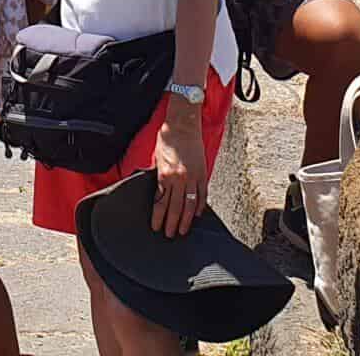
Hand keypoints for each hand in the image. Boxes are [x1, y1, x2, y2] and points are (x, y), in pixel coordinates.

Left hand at [150, 106, 208, 237]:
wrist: (183, 125)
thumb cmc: (167, 139)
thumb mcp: (157, 160)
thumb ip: (159, 178)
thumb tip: (159, 194)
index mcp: (165, 175)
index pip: (161, 202)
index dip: (158, 217)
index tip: (156, 226)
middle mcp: (179, 179)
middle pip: (175, 207)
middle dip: (172, 223)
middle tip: (170, 235)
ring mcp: (193, 177)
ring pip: (190, 204)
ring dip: (185, 220)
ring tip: (182, 230)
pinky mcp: (202, 173)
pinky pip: (202, 194)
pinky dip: (199, 206)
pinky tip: (196, 215)